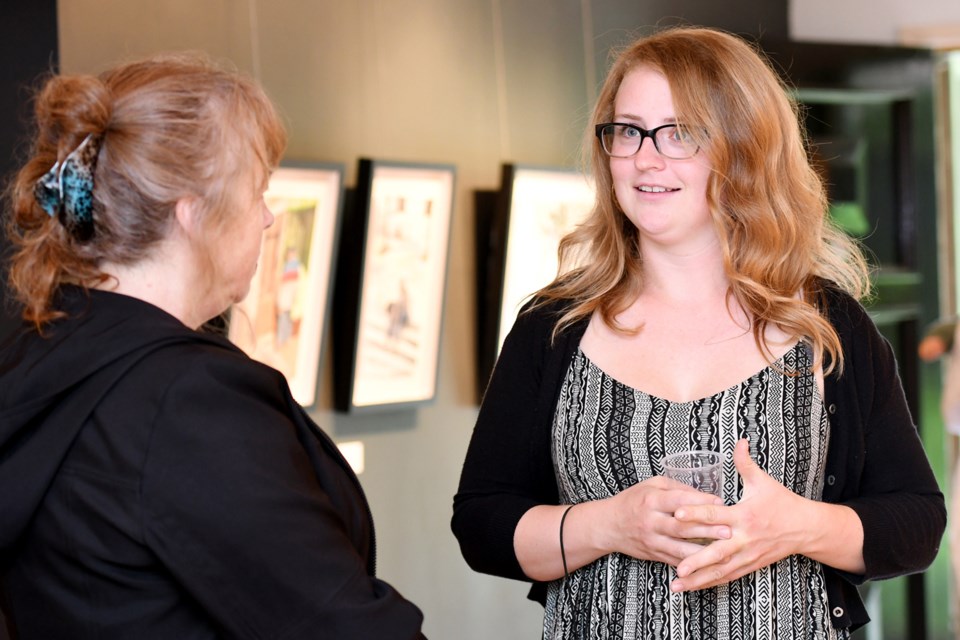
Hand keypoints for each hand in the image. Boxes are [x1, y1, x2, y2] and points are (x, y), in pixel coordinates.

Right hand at [606, 474, 730, 566]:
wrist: (609, 525)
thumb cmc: (633, 500)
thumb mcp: (651, 485)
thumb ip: (676, 488)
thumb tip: (703, 495)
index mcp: (651, 500)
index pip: (678, 500)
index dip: (699, 502)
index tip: (720, 502)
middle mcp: (651, 521)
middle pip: (682, 527)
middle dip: (707, 530)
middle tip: (729, 530)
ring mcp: (652, 540)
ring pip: (680, 548)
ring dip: (703, 552)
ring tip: (724, 552)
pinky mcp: (654, 554)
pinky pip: (675, 561)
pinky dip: (693, 563)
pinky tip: (709, 564)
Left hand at [669, 439, 809, 591]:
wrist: (807, 529)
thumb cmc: (782, 502)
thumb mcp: (763, 481)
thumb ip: (746, 463)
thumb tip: (739, 439)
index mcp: (744, 516)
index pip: (715, 514)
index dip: (695, 514)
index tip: (676, 515)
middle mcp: (744, 539)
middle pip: (718, 552)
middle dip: (697, 561)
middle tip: (677, 568)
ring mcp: (747, 555)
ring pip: (720, 571)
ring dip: (699, 580)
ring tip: (676, 586)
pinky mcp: (750, 565)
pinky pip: (727, 576)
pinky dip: (710, 583)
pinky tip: (693, 587)